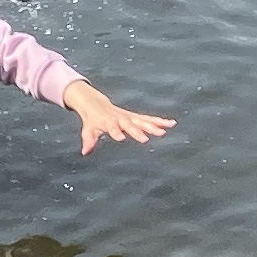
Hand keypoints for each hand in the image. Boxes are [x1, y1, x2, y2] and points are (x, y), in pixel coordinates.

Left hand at [60, 80, 175, 153]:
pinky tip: (171, 123)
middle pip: (131, 125)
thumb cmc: (92, 120)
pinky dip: (160, 121)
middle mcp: (121, 118)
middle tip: (146, 139)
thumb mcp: (88, 129)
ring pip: (143, 121)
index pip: (113, 127)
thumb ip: (88, 140)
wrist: (96, 104)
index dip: (116, 132)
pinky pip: (149, 119)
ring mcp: (130, 117)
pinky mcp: (135, 116)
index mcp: (109, 121)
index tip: (121, 138)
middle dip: (138, 131)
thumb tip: (85, 152)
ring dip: (154, 126)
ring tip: (164, 131)